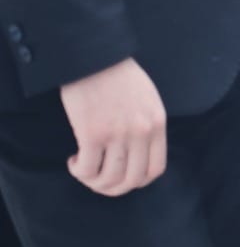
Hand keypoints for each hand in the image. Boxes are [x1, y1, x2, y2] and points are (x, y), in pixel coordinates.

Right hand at [59, 57, 166, 196]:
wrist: (96, 58)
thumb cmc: (118, 77)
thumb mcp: (147, 100)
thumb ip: (147, 126)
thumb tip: (137, 156)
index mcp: (157, 123)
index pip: (155, 169)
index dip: (136, 182)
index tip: (121, 178)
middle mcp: (142, 131)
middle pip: (132, 180)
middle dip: (112, 188)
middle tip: (97, 179)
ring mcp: (118, 134)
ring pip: (108, 179)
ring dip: (92, 181)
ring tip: (84, 167)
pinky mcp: (93, 133)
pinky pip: (87, 169)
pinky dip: (79, 171)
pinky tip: (74, 159)